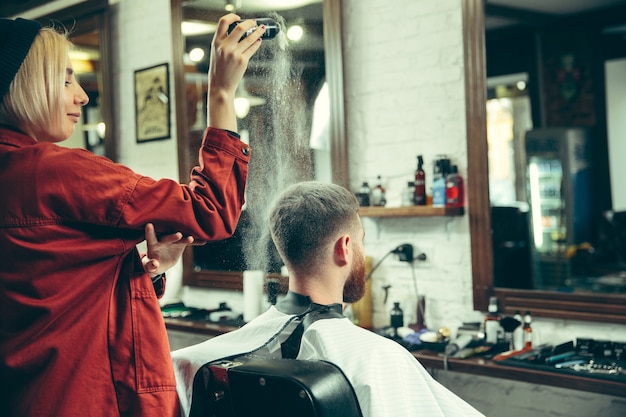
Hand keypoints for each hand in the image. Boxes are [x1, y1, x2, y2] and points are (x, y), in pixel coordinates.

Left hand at [142, 223, 194, 275]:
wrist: (161, 263)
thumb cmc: (152, 265)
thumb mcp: (149, 267)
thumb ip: (150, 266)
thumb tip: (154, 264)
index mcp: (153, 245)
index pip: (150, 238)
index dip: (149, 232)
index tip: (149, 225)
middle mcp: (163, 240)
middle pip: (167, 237)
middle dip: (173, 236)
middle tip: (179, 235)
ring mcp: (173, 241)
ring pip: (180, 238)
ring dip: (185, 238)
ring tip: (191, 238)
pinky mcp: (180, 244)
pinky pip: (188, 242)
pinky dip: (195, 242)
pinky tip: (203, 241)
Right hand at [207, 14, 264, 130]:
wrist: (220, 86)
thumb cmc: (218, 70)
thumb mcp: (216, 53)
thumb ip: (223, 43)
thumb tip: (236, 33)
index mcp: (216, 42)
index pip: (222, 22)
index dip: (232, 17)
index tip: (238, 17)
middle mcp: (225, 47)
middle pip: (240, 28)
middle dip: (250, 23)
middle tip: (254, 23)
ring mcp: (234, 54)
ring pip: (250, 38)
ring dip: (258, 32)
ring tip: (262, 30)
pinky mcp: (242, 61)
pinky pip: (252, 49)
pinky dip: (257, 43)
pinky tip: (259, 41)